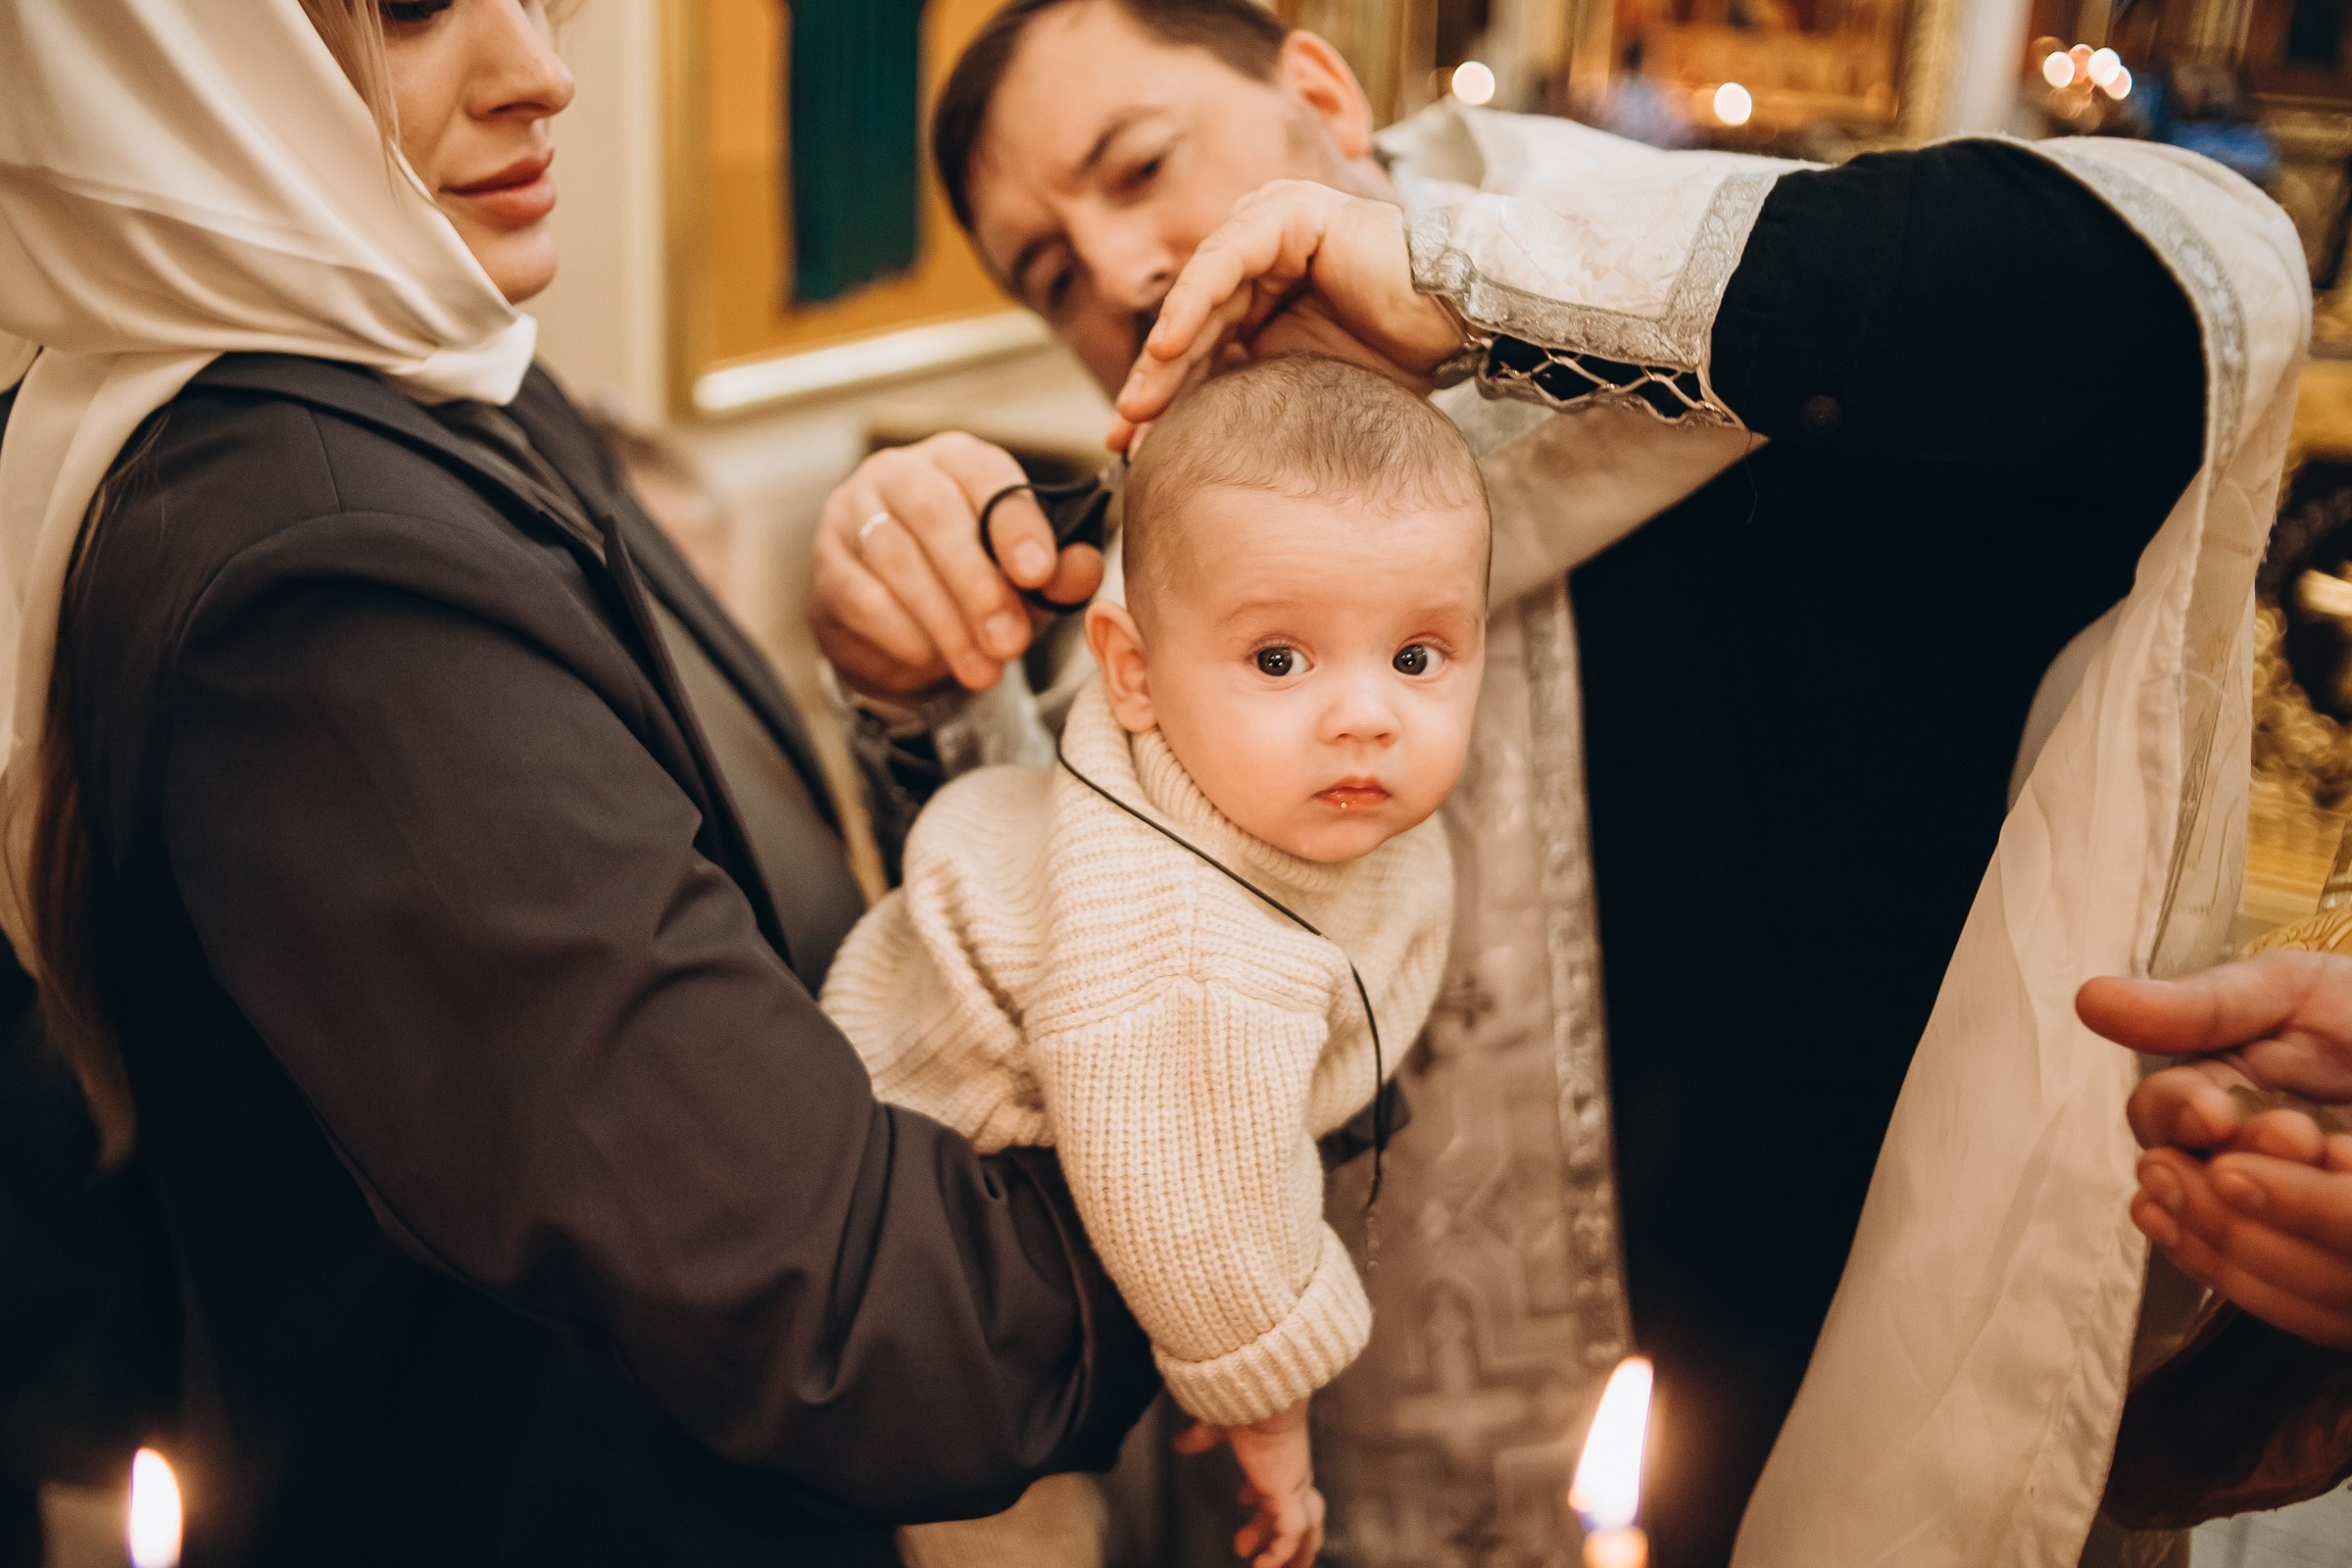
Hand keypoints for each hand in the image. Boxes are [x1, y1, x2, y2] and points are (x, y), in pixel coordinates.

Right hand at [808, 433, 1104, 699]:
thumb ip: (1059, 573)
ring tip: (983, 670)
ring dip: (945, 622)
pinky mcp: (826, 564)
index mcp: (959, 459)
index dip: (1015, 524)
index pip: (986, 475)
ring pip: (896, 558)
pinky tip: (933, 661)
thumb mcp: (1026, 582)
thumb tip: (1083, 567)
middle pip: (936, 515)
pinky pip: (862, 596)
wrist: (901, 631)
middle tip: (1011, 642)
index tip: (1039, 573)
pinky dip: (904, 634)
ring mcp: (852, 512)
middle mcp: (899, 472)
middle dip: (978, 585)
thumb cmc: (974, 586)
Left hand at [1109, 180, 1463, 451]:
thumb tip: (1203, 464)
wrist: (1460, 321)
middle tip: (1123, 437)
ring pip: (1201, 296)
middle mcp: (1261, 257)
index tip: (1133, 452)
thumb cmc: (1400, 360)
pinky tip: (1167, 349)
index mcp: (1265, 296)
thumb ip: (1259, 403)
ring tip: (1138, 405)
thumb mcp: (1309, 391)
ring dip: (1165, 355)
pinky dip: (1193, 305)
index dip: (1167, 399)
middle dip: (1155, 384)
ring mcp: (1271, 227)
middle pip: (1194, 325)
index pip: (1202, 349)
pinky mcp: (1286, 214)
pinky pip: (1225, 262)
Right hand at [1174, 1400, 1324, 1567]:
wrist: (1260, 1392)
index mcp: (1276, 1455)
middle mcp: (1289, 1471)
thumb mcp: (1218, 1425)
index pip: (1274, 1480)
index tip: (1244, 1501)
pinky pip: (1290, 1535)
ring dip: (1296, 1555)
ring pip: (1306, 1529)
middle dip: (1272, 1534)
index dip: (1260, 1495)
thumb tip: (1180, 1443)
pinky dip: (1279, 1554)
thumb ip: (1201, 1437)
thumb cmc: (1244, 1402)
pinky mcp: (1290, 1494)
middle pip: (1294, 1511)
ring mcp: (1293, 1484)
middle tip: (1249, 1549)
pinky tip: (1262, 1567)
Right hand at [2077, 952, 2351, 1347]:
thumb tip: (2089, 1000)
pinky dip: (2320, 1261)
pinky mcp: (2340, 1284)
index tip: (2212, 1110)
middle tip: (2295, 1131)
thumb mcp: (2293, 996)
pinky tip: (2340, 1176)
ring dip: (2286, 1218)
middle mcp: (2238, 1178)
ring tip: (2334, 1153)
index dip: (2174, 1121)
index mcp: (2212, 1107)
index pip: (2155, 1125)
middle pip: (2189, 1205)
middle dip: (2232, 1181)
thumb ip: (2197, 1009)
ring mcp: (2294, 1237)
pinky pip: (2312, 1308)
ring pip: (2252, 1268)